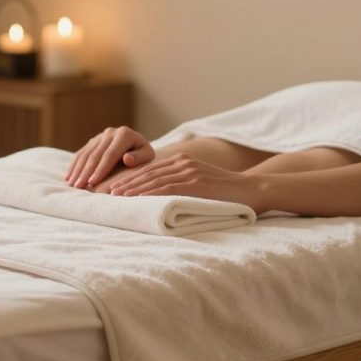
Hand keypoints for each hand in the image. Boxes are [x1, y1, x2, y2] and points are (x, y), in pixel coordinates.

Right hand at [66, 126, 155, 188]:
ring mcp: (99, 136)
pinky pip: (81, 153)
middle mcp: (110, 133)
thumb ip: (140, 157)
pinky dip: (74, 165)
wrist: (137, 145)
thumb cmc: (143, 155)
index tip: (93, 182)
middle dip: (85, 172)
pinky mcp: (92, 141)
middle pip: (95, 154)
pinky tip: (69, 177)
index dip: (100, 169)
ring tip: (72, 184)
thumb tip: (127, 159)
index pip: (110, 154)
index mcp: (124, 134)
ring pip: (86, 154)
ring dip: (77, 170)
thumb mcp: (148, 156)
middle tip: (78, 186)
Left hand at [107, 153, 263, 210]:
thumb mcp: (200, 183)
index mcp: (183, 162)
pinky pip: (168, 188)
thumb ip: (182, 185)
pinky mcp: (196, 183)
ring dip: (133, 188)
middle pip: (148, 173)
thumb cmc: (227, 193)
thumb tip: (161, 198)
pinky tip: (137, 198)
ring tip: (116, 196)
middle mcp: (184, 163)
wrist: (254, 189)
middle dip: (126, 182)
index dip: (130, 178)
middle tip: (107, 192)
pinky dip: (150, 193)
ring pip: (154, 180)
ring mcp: (190, 172)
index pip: (150, 170)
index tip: (114, 187)